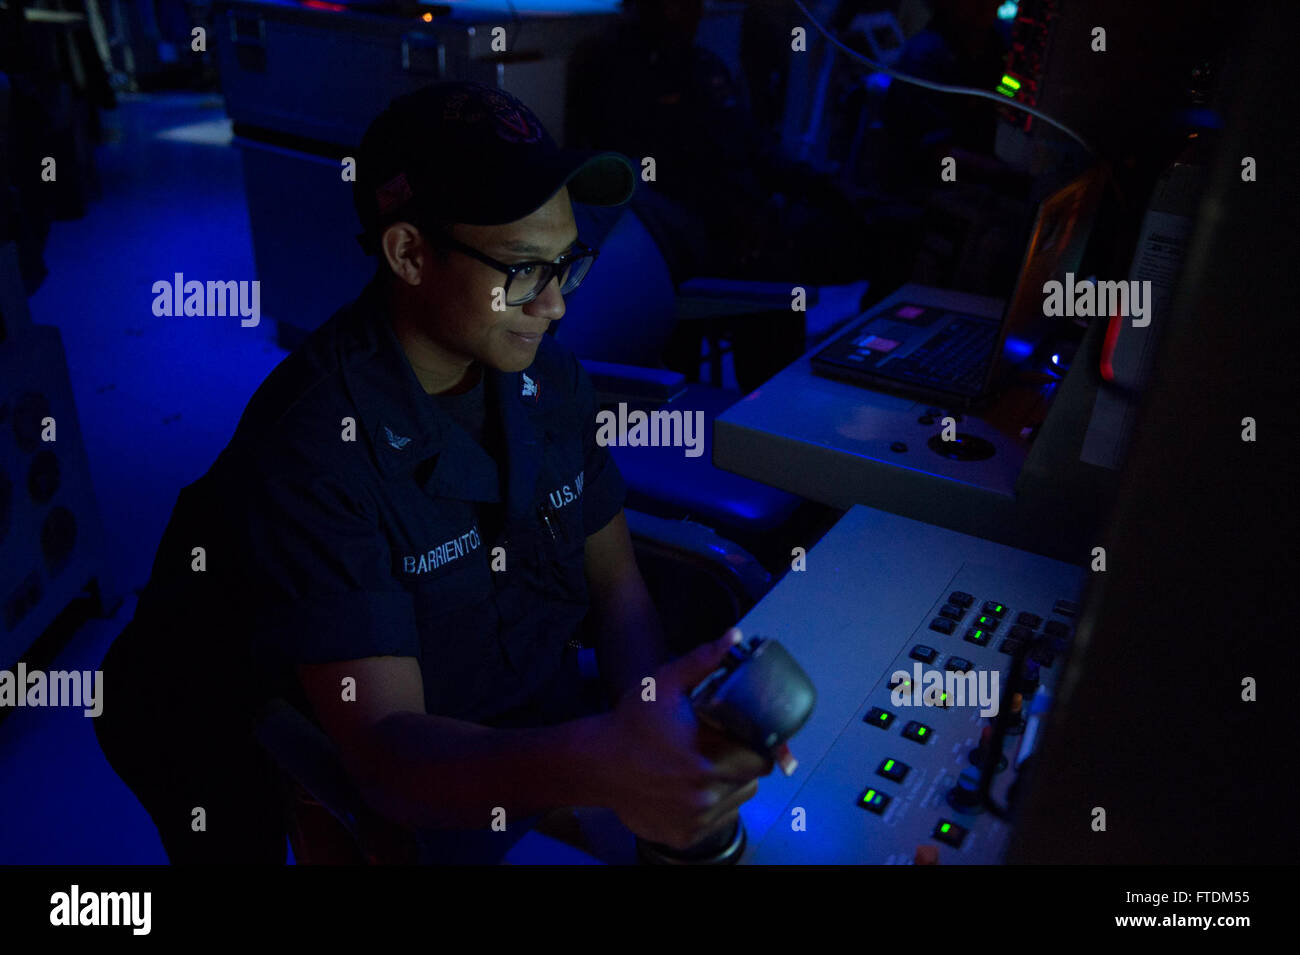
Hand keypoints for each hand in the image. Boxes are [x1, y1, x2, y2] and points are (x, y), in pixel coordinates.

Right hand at [593, 628, 775, 850]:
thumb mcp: (665, 685)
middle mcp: (702, 800)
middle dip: (740, 763)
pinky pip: (712, 823)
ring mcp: (692, 823)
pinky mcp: (681, 838)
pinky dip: (708, 807)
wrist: (594, 764)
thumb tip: (735, 636)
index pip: (758, 761)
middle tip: (718, 748)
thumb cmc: (630, 723)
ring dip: (727, 786)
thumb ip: (703, 661)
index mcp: (706, 765)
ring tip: (704, 766)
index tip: (744, 736)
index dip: (756, 746)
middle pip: (749, 783)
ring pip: (734, 803)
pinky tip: (688, 787)